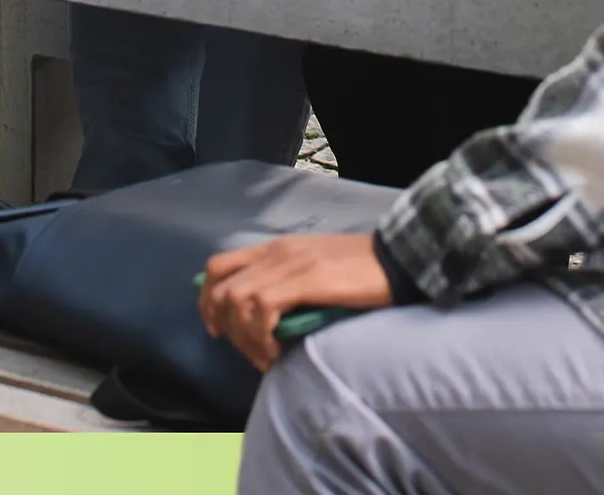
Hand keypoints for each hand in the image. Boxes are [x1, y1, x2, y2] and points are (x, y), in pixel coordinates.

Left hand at [198, 233, 392, 372]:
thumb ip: (285, 283)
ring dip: (244, 336)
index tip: (219, 330)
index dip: (207, 301)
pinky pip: (262, 307)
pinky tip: (278, 350)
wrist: (396, 259)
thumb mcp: (312, 272)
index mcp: (276, 249)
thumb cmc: (359, 272)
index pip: (218, 267)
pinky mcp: (306, 278)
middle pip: (220, 287)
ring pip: (236, 299)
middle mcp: (276, 252)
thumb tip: (259, 319)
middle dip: (225, 326)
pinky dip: (262, 335)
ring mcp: (290, 263)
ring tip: (267, 355)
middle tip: (250, 351)